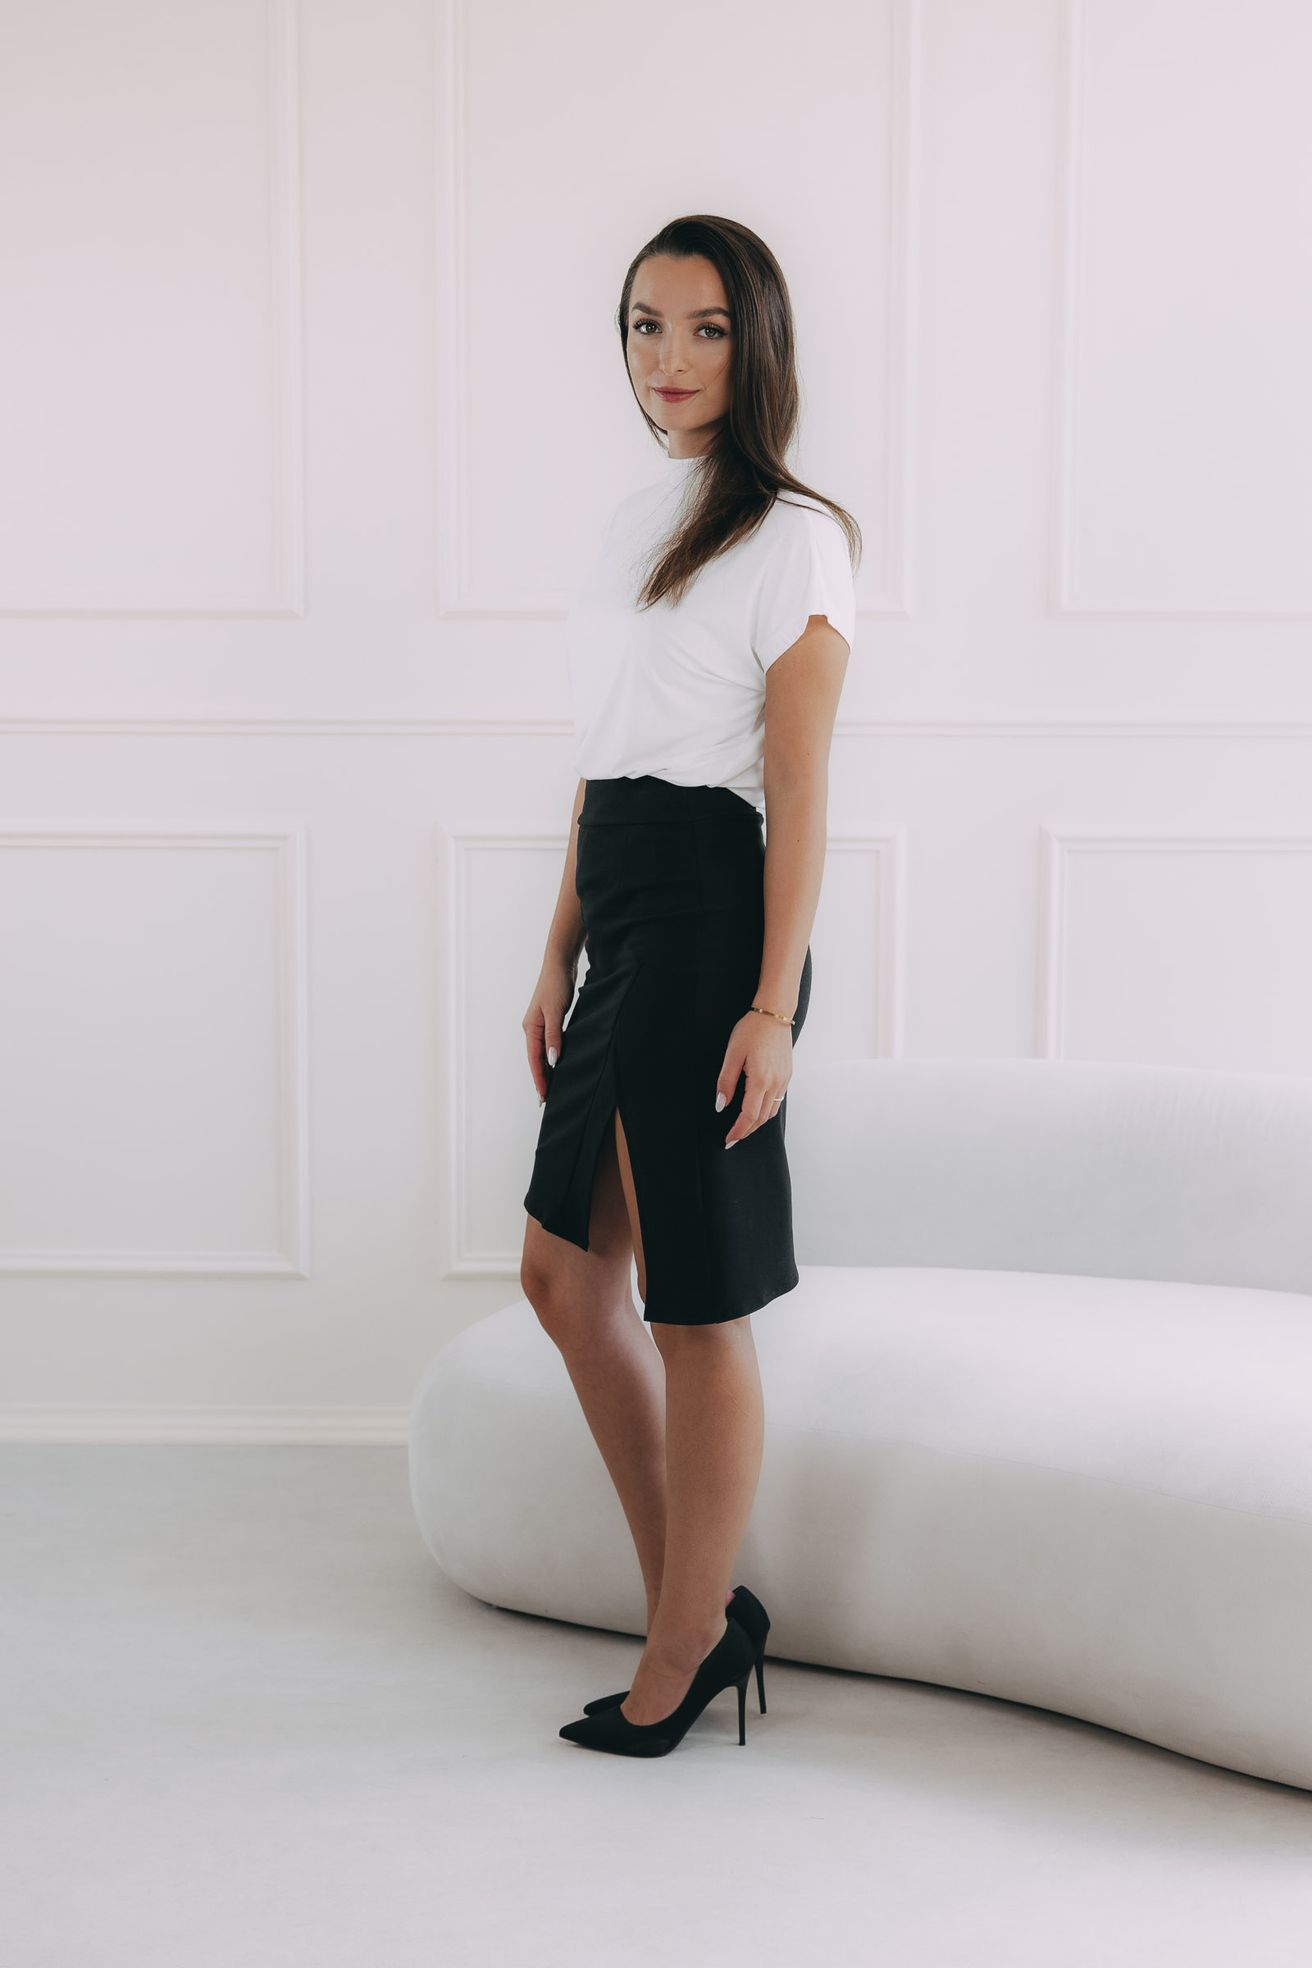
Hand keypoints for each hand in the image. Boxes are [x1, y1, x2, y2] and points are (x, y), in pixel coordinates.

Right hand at [523, 954, 577, 1103]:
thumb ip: (553, 1036)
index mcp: (530, 1028)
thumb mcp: (555, 1012)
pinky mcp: (550, 1021)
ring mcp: (540, 1025)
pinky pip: (550, 1045)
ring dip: (546, 1070)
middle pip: (536, 1059)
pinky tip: (558, 1064)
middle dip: (541, 1079)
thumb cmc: (556, 985)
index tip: (543, 1097)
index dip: (539, 1079)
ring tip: (552, 1088)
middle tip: (546, 1100)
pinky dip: (553, 1057)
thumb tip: (552, 1060)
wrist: (561, 964)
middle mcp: (532, 1029)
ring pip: (543, 1053)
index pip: (534, 1060)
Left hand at [715, 1011, 791, 1147]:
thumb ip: (726, 1082)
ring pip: (770, 1112)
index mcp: (761, 1080)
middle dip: (746, 1131)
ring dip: (756, 1123)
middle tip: (732, 1139)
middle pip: (761, 1118)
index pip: (749, 1115)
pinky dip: (766, 1111)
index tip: (728, 1140)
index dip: (738, 1131)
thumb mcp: (732, 1054)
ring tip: (743, 1127)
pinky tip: (756, 1109)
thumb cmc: (752, 1030)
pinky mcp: (787, 1075)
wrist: (774, 1013)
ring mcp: (784, 1080)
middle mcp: (775, 1084)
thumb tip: (721, 1105)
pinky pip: (777, 1101)